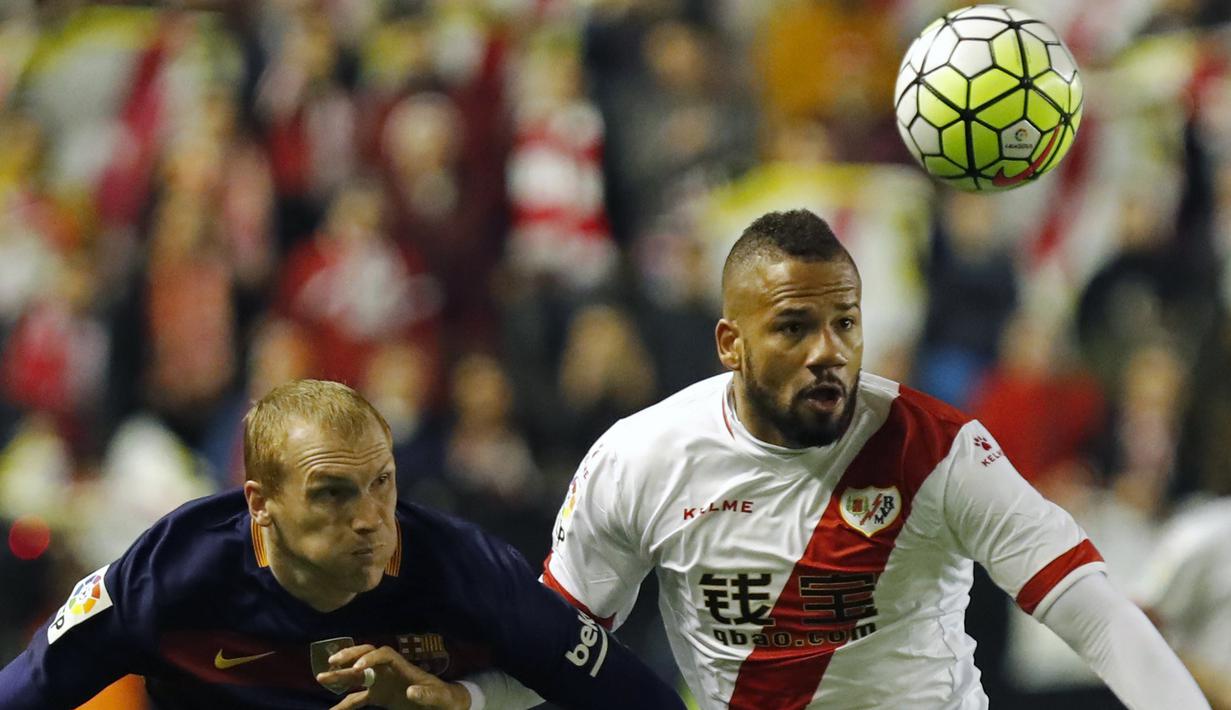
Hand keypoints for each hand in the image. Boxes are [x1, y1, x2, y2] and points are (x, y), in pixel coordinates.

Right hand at [317, 644, 471, 709]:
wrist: (444, 704)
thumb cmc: (444, 697)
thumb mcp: (440, 696)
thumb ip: (427, 693)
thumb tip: (411, 691)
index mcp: (403, 667)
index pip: (384, 654)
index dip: (370, 658)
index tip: (359, 669)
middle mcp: (389, 672)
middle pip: (366, 657)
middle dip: (349, 657)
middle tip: (332, 663)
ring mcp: (382, 683)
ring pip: (357, 676)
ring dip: (341, 676)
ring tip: (321, 678)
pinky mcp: (379, 697)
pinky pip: (357, 698)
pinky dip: (344, 704)